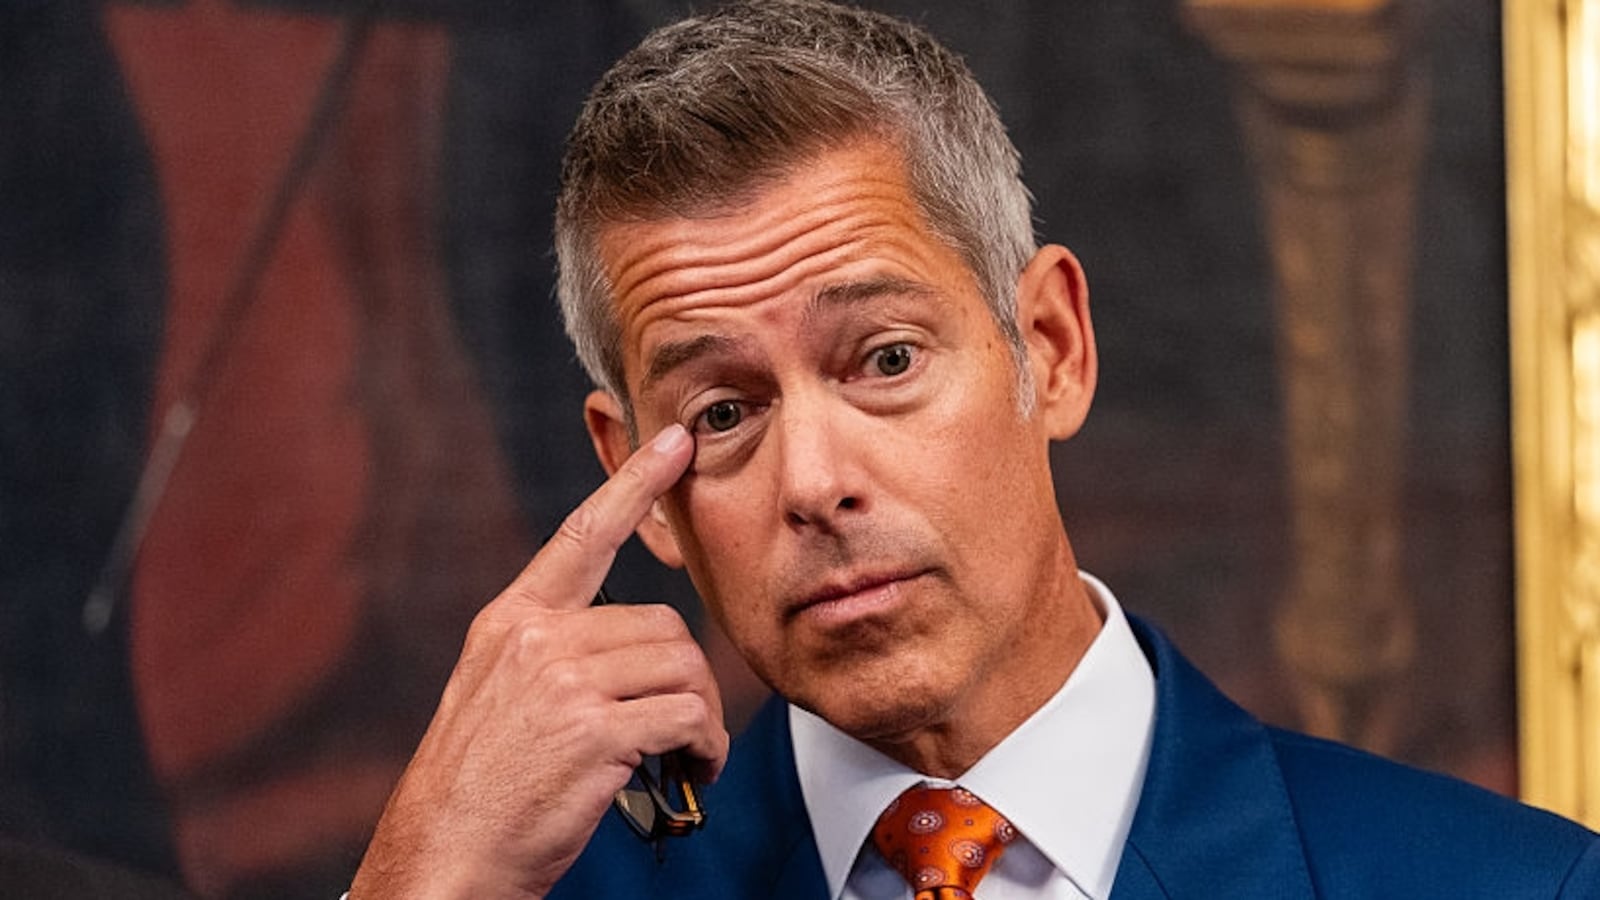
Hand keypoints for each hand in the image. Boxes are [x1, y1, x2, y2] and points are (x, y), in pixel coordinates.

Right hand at [349, 425, 726, 898]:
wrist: (446, 855)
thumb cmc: (481, 787)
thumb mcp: (497, 694)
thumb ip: (552, 652)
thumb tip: (628, 645)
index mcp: (512, 623)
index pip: (582, 535)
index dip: (633, 483)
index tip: (674, 443)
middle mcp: (536, 641)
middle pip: (663, 624)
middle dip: (689, 678)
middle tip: (686, 727)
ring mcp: (562, 683)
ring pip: (682, 668)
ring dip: (702, 718)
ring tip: (686, 755)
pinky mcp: (593, 732)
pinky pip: (687, 717)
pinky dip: (704, 749)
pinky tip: (688, 774)